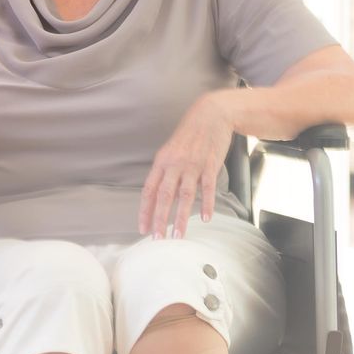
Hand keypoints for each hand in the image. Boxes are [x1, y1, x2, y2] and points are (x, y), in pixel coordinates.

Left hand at [139, 92, 236, 239]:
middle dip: (159, 219)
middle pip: (164, 195)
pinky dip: (207, 203)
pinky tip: (206, 217)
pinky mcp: (209, 164)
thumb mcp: (172, 150)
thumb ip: (166, 171)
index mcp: (162, 161)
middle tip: (157, 238)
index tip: (142, 228)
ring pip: (184, 195)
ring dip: (181, 216)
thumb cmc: (190, 134)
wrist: (211, 114)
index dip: (144, 210)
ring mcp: (192, 165)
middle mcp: (174, 164)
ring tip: (178, 235)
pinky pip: (207, 187)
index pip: (149, 190)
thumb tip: (160, 194)